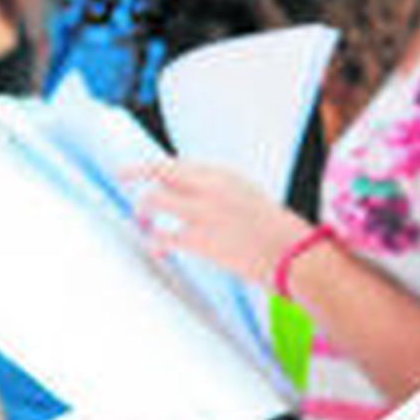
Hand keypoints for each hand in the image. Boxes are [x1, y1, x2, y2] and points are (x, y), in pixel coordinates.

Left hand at [130, 161, 308, 288]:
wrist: (295, 255)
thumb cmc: (275, 230)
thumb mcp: (246, 198)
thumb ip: (215, 193)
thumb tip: (185, 196)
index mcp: (224, 175)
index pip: (176, 165)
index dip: (150, 168)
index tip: (133, 170)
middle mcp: (210, 187)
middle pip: (160, 171)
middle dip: (137, 174)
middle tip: (124, 180)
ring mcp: (203, 212)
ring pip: (155, 200)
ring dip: (144, 210)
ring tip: (144, 221)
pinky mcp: (200, 240)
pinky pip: (163, 236)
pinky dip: (155, 242)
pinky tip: (156, 248)